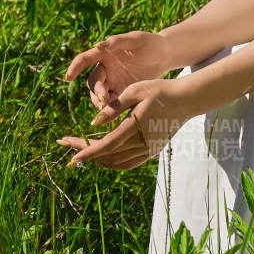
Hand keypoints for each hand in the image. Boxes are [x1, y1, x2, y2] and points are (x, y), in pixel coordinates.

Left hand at [59, 78, 193, 170]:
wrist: (186, 101)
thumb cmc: (160, 91)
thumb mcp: (136, 90)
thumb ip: (114, 106)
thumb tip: (94, 123)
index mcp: (136, 125)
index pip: (107, 144)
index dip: (88, 152)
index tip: (71, 156)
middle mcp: (142, 142)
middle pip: (108, 155)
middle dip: (85, 152)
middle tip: (67, 144)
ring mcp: (147, 150)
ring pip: (116, 162)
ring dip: (97, 158)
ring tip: (81, 149)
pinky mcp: (151, 152)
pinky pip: (127, 163)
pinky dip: (111, 162)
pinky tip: (101, 155)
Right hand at [64, 31, 175, 116]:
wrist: (164, 56)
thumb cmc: (149, 43)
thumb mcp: (136, 39)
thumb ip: (118, 41)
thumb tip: (98, 45)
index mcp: (104, 53)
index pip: (84, 59)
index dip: (74, 67)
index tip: (68, 77)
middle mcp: (105, 69)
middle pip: (93, 82)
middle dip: (97, 91)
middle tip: (105, 99)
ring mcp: (112, 82)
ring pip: (98, 95)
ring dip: (101, 102)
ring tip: (109, 108)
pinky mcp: (120, 93)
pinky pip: (111, 103)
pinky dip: (111, 108)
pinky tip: (117, 113)